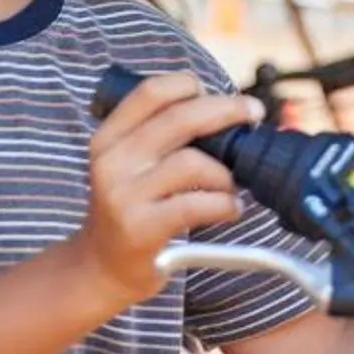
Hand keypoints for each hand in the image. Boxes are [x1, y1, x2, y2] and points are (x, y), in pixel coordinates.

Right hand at [68, 73, 257, 307]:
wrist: (100, 268)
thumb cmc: (131, 209)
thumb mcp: (130, 164)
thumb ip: (164, 137)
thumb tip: (228, 109)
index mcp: (109, 137)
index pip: (152, 91)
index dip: (190, 85)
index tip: (218, 93)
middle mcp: (111, 161)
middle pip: (180, 118)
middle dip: (228, 110)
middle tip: (254, 114)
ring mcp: (123, 196)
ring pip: (193, 162)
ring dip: (226, 173)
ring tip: (231, 187)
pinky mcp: (141, 229)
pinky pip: (197, 205)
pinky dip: (225, 204)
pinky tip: (232, 209)